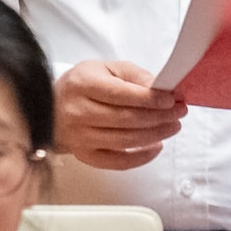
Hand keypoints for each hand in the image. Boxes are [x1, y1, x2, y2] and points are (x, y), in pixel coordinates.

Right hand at [57, 60, 185, 168]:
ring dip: (155, 135)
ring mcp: (80, 136)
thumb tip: (161, 89)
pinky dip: (141, 157)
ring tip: (173, 126)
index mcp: (84, 84)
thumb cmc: (83, 86)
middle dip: (159, 117)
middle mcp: (79, 112)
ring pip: (125, 140)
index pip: (121, 94)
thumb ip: (135, 76)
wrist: (51, 106)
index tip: (171, 99)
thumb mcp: (106, 69)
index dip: (150, 99)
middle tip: (179, 112)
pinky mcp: (84, 155)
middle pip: (126, 119)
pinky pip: (117, 162)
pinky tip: (156, 146)